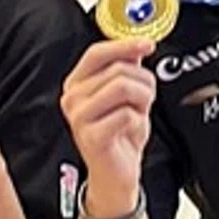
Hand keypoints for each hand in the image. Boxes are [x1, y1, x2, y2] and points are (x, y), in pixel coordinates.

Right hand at [60, 39, 155, 209]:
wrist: (115, 174)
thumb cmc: (119, 136)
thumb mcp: (126, 96)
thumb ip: (127, 69)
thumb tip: (137, 46)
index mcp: (76, 84)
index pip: (97, 53)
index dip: (124, 45)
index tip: (146, 44)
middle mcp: (72, 98)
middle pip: (117, 69)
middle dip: (143, 82)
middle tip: (145, 98)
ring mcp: (79, 117)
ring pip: (123, 87)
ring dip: (143, 99)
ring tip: (139, 112)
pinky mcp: (91, 135)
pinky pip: (126, 114)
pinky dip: (138, 121)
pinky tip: (131, 130)